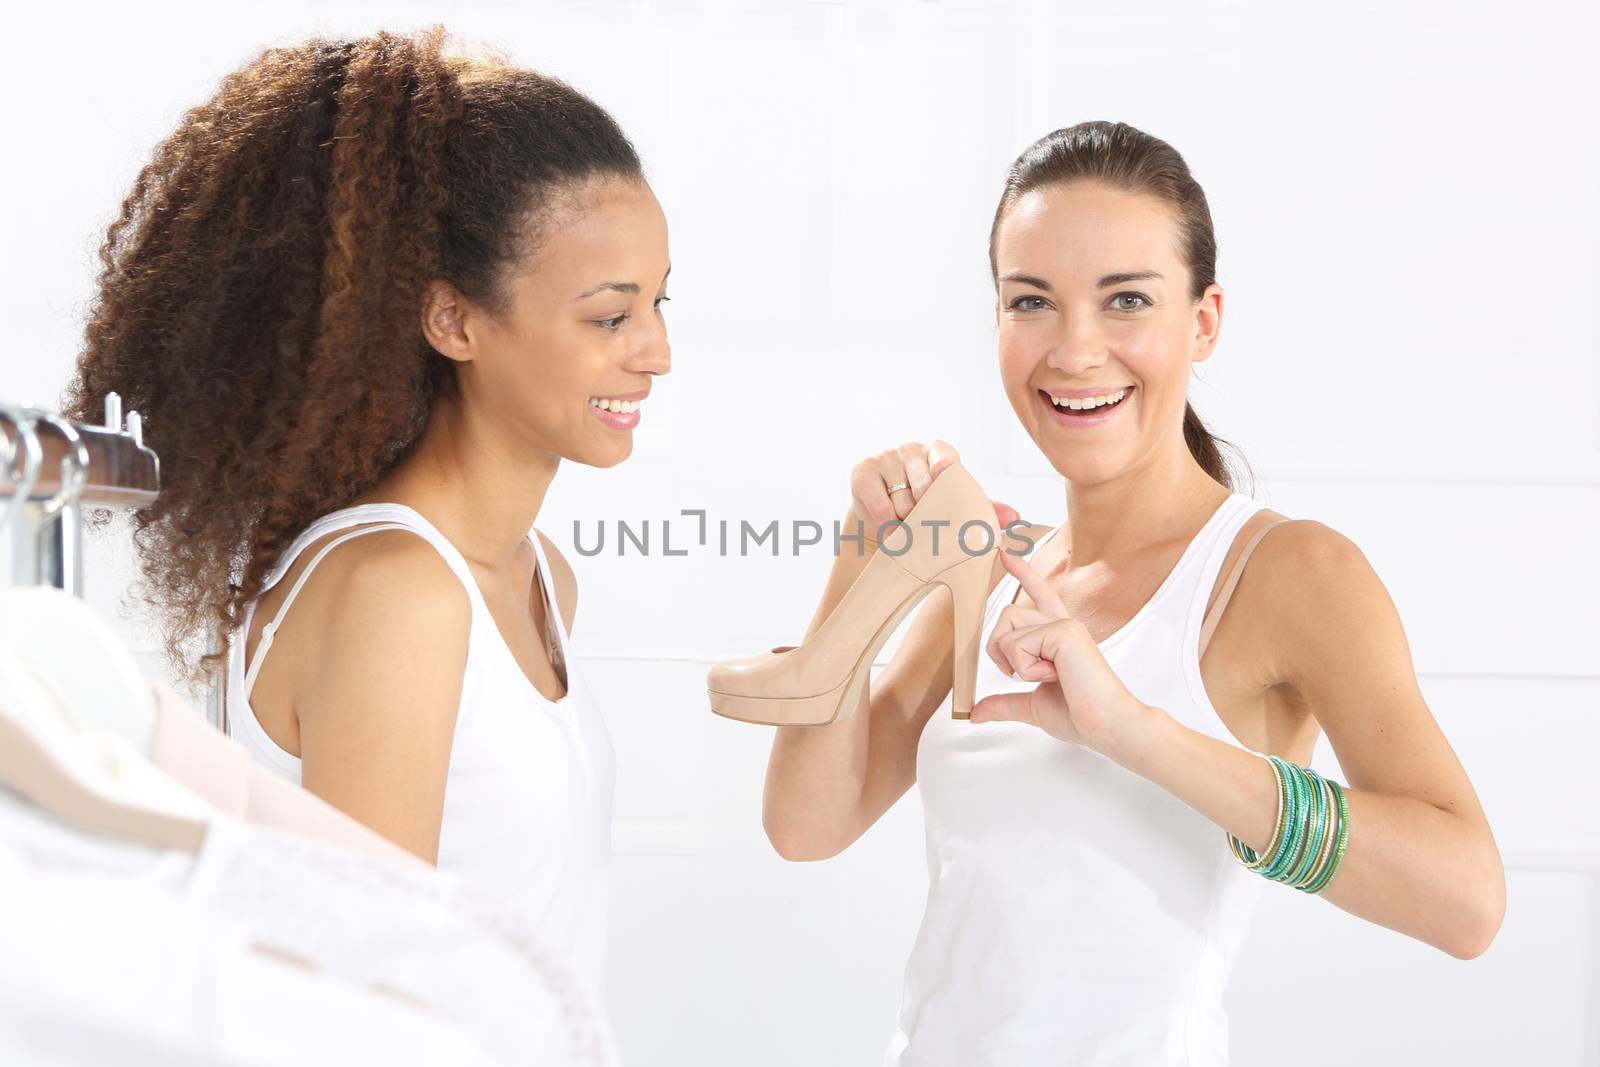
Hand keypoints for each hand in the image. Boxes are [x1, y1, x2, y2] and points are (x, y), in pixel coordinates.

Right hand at [845, 440, 1016, 542]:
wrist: (887, 517)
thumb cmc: (928, 507)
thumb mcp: (956, 506)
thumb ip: (984, 510)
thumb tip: (1014, 517)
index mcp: (938, 453)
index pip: (944, 456)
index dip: (944, 469)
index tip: (942, 480)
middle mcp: (910, 449)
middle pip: (922, 488)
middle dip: (925, 514)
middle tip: (925, 524)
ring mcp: (885, 458)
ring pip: (900, 501)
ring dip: (905, 523)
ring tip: (906, 527)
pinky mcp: (862, 471)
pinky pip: (878, 505)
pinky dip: (884, 523)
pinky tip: (888, 526)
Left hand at [969, 547, 1156, 753]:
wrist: (1106, 727)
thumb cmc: (1080, 716)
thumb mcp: (1031, 706)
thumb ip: (1004, 704)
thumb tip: (975, 714)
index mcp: (1059, 635)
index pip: (1040, 594)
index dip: (1023, 573)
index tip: (1006, 554)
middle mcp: (1063, 624)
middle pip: (1007, 614)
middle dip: (999, 649)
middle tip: (1023, 676)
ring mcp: (1064, 625)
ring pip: (1008, 626)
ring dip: (1014, 661)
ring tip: (1045, 677)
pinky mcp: (1064, 631)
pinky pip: (1018, 644)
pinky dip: (1026, 669)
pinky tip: (1054, 677)